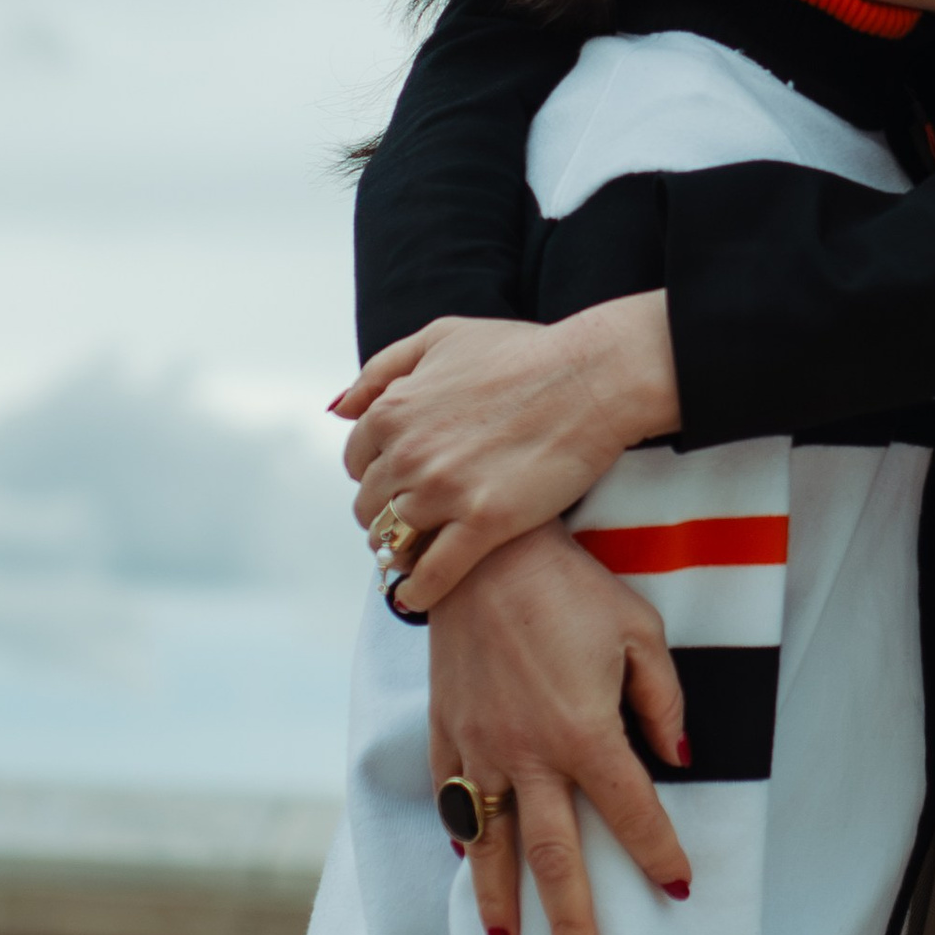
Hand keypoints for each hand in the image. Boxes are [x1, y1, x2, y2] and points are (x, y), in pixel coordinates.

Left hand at [337, 295, 679, 608]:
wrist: (593, 377)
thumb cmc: (526, 352)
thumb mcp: (442, 336)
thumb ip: (384, 368)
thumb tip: (341, 407)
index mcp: (392, 411)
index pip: (357, 462)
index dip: (377, 474)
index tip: (397, 482)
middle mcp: (408, 454)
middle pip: (371, 505)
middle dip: (385, 514)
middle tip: (410, 520)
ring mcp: (444, 492)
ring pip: (394, 541)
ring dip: (398, 553)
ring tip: (413, 557)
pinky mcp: (485, 523)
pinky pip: (433, 574)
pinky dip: (420, 591)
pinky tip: (418, 597)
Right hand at [427, 522, 691, 934]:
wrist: (480, 553)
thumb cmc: (570, 588)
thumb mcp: (639, 630)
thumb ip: (661, 698)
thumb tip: (679, 755)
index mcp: (584, 731)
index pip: (631, 812)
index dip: (658, 852)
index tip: (679, 887)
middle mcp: (529, 755)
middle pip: (555, 856)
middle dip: (573, 919)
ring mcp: (480, 749)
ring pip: (493, 845)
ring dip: (501, 903)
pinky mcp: (446, 733)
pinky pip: (453, 802)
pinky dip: (464, 841)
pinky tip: (472, 870)